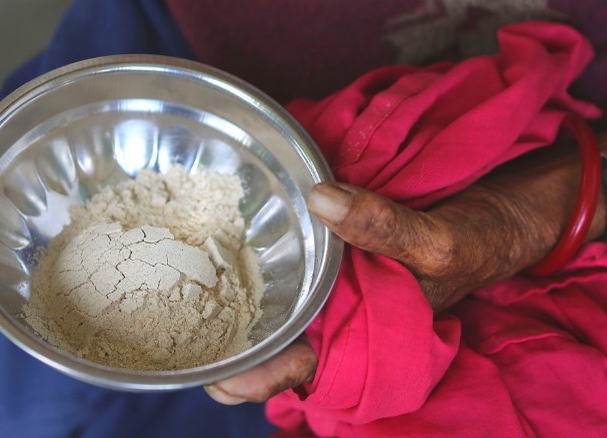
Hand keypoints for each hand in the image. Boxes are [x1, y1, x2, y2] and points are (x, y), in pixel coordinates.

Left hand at [205, 138, 606, 404]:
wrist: (489, 214)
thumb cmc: (471, 240)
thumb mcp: (437, 240)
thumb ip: (384, 226)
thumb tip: (321, 198)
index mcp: (366, 333)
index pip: (304, 367)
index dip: (261, 378)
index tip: (218, 382)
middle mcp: (341, 313)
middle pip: (276, 342)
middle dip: (231, 347)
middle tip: (180, 340)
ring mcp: (333, 284)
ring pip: (278, 306)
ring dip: (238, 306)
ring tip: (185, 298)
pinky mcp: (331, 253)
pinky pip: (291, 265)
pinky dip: (262, 263)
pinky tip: (226, 248)